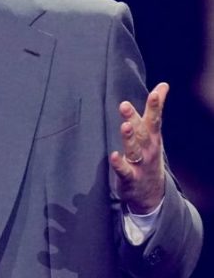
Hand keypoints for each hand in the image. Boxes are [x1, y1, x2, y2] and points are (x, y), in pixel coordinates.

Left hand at [109, 82, 167, 214]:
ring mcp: (140, 164)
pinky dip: (119, 163)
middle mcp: (148, 149)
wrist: (152, 193)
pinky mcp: (130, 177)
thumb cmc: (149, 154)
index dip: (155, 105)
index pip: (154, 118)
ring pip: (134, 150)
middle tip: (124, 105)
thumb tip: (163, 85)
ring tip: (124, 126)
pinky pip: (124, 170)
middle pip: (142, 132)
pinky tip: (113, 156)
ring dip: (129, 138)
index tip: (156, 91)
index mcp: (152, 137)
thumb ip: (155, 109)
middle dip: (134, 118)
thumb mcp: (153, 132)